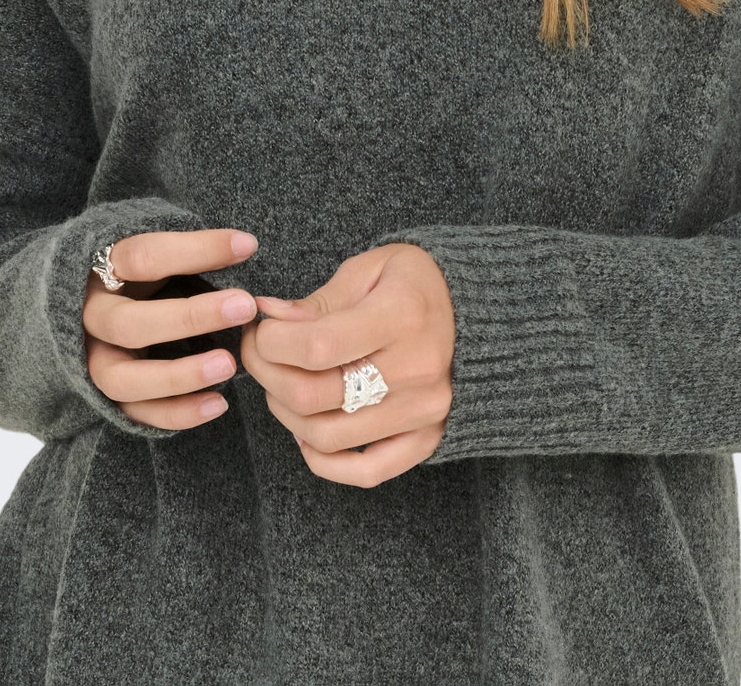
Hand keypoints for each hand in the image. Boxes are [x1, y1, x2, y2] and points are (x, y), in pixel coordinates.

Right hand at [82, 228, 259, 428]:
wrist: (95, 305)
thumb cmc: (137, 273)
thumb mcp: (157, 252)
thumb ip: (192, 252)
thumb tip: (244, 245)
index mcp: (100, 269)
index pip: (141, 257)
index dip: (194, 250)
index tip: (246, 245)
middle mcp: (89, 318)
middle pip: (127, 324)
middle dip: (189, 318)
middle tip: (244, 306)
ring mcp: (92, 361)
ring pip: (122, 379)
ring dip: (177, 376)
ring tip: (228, 364)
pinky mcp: (104, 397)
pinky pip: (135, 414)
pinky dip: (176, 413)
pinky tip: (217, 404)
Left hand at [240, 242, 454, 486]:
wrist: (481, 311)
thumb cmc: (418, 283)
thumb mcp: (371, 269)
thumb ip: (320, 301)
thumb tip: (268, 318)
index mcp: (402, 315)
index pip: (317, 346)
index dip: (271, 342)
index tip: (260, 329)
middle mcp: (417, 369)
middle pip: (314, 396)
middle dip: (267, 375)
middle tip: (259, 355)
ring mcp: (424, 411)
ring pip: (328, 437)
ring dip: (286, 414)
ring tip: (281, 386)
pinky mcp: (427, 439)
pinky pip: (366, 472)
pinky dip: (325, 462)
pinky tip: (307, 433)